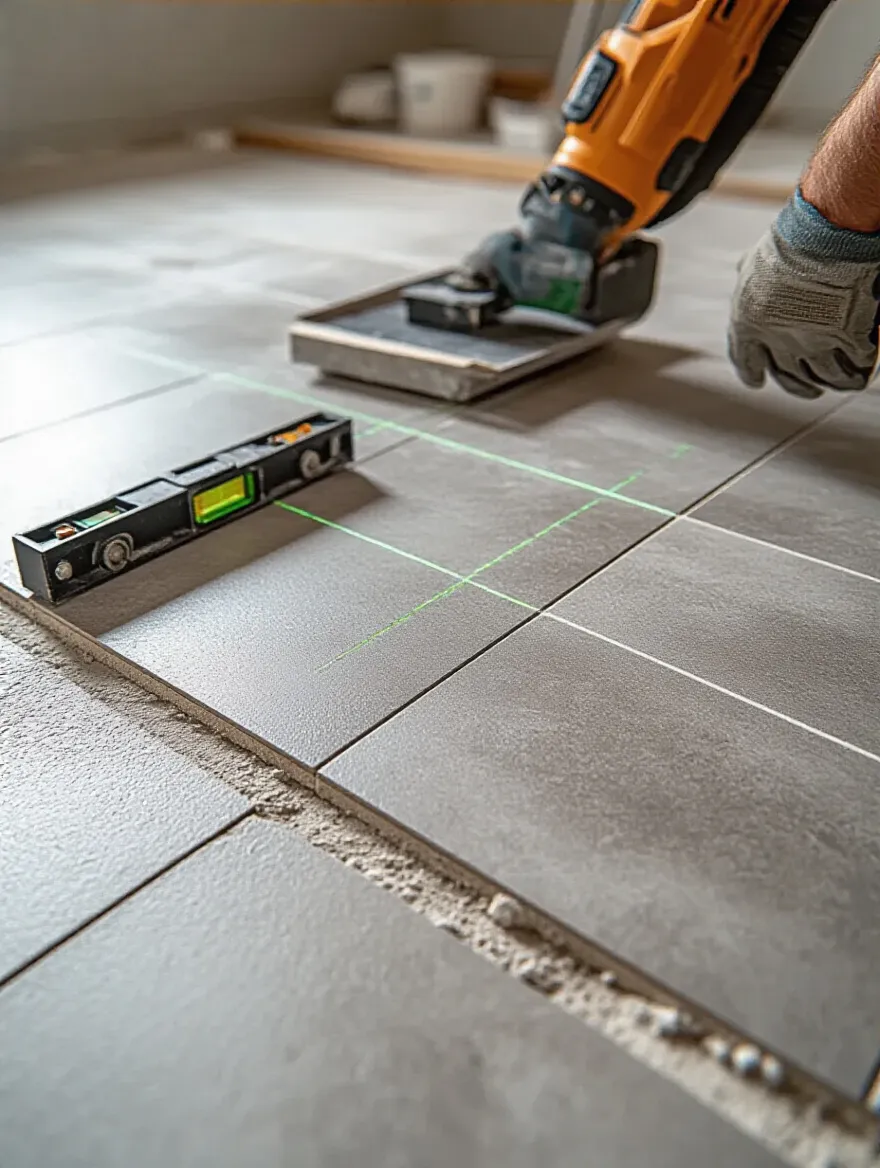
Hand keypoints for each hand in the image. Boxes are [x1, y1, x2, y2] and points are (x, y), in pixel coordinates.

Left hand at [728, 223, 879, 398]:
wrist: (828, 234)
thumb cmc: (792, 241)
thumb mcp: (756, 259)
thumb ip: (749, 272)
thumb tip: (742, 267)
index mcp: (748, 323)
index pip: (744, 359)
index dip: (751, 372)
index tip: (757, 381)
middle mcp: (777, 340)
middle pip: (789, 377)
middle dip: (800, 387)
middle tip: (811, 390)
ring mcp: (813, 344)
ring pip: (826, 378)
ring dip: (835, 381)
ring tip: (843, 381)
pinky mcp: (847, 340)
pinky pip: (856, 367)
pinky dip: (860, 371)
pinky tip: (863, 370)